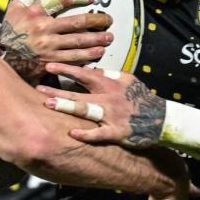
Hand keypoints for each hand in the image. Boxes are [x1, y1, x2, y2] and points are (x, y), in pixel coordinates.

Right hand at [0, 0, 112, 82]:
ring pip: (78, 43)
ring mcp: (48, 47)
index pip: (61, 0)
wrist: (2, 57)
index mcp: (36, 13)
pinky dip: (87, 57)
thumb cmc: (12, 30)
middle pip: (76, 23)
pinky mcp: (50, 62)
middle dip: (96, 21)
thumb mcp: (16, 8)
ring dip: (96, 40)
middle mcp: (44, 29)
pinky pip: (72, 59)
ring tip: (109, 37)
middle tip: (109, 20)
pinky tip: (98, 53)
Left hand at [38, 63, 164, 148]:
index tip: (49, 65)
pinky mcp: (117, 132)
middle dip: (58, 90)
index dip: (66, 69)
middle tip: (39, 88)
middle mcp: (109, 98)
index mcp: (111, 83)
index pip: (85, 73)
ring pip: (85, 110)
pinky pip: (98, 134)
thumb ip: (109, 75)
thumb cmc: (141, 99)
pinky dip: (85, 134)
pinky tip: (71, 133)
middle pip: (79, 92)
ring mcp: (112, 115)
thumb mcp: (128, 81)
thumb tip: (91, 70)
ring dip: (66, 106)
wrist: (160, 119)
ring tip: (48, 104)